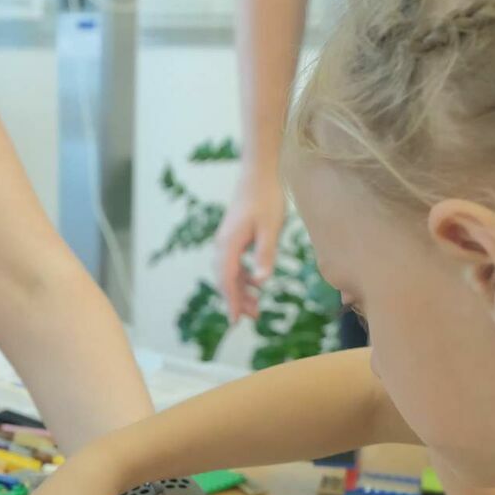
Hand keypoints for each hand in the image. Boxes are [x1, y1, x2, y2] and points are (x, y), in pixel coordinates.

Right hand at [215, 168, 287, 321]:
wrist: (258, 173)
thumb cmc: (267, 198)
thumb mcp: (271, 228)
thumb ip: (266, 254)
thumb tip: (261, 282)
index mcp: (229, 244)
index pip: (227, 280)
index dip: (231, 302)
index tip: (236, 321)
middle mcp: (223, 244)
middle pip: (224, 280)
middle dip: (236, 300)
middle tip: (252, 318)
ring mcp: (226, 241)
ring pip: (229, 273)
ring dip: (240, 291)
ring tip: (256, 307)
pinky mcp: (233, 238)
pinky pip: (233, 264)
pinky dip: (242, 278)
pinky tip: (255, 284)